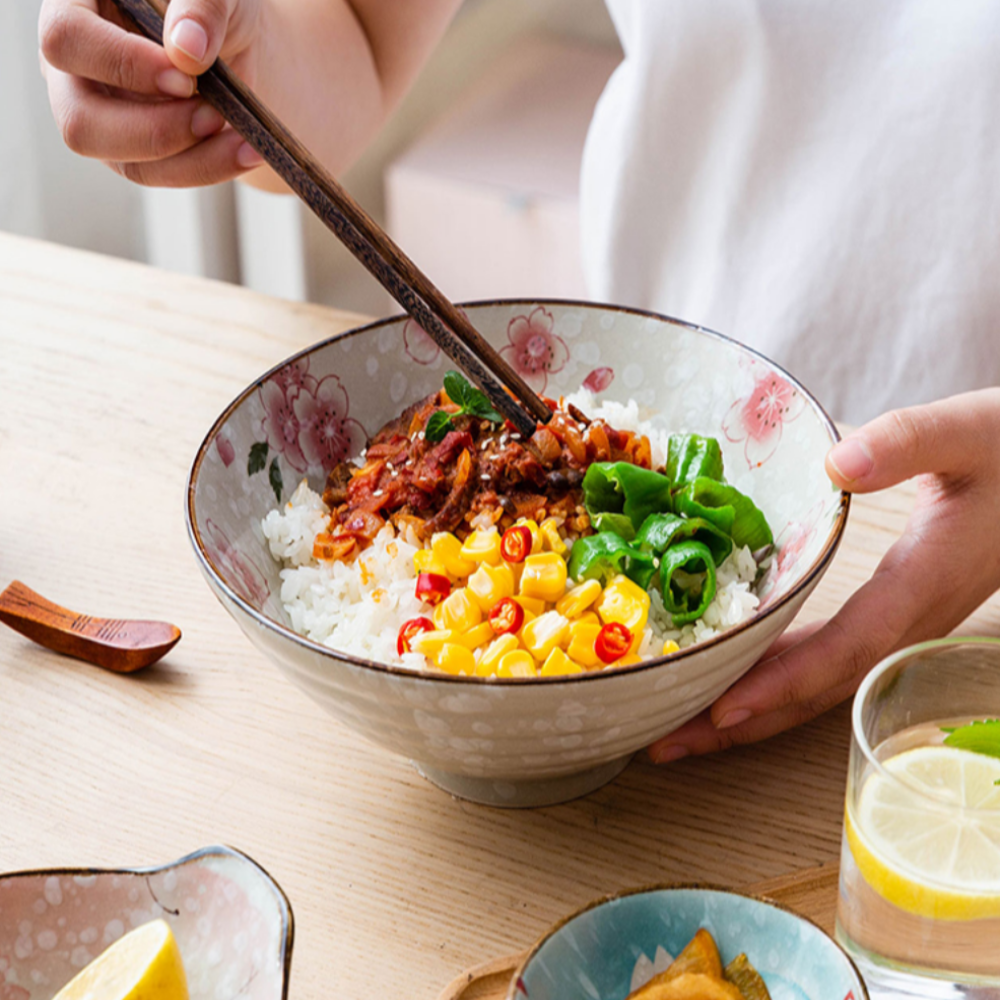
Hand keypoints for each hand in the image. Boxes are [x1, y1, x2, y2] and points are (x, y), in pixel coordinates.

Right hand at [39, 0, 265, 186]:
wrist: (238, 46)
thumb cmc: (212, 7)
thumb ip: (201, 6)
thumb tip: (187, 49)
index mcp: (76, 4)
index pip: (67, 38)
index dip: (123, 64)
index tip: (185, 78)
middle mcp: (74, 68)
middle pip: (80, 122)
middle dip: (156, 130)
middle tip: (213, 115)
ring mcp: (100, 117)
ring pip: (126, 163)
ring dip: (191, 158)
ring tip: (242, 136)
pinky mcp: (132, 153)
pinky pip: (162, 176)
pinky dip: (209, 168)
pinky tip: (248, 151)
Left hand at [649, 387, 999, 762]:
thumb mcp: (966, 435)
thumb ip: (908, 443)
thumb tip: (838, 463)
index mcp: (919, 584)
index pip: (844, 649)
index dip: (782, 684)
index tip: (720, 709)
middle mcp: (905, 622)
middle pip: (817, 690)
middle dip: (740, 723)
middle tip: (663, 744)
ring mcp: (896, 626)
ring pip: (817, 686)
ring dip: (748, 712)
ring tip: (678, 728)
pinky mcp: (888, 614)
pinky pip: (823, 661)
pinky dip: (772, 679)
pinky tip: (730, 678)